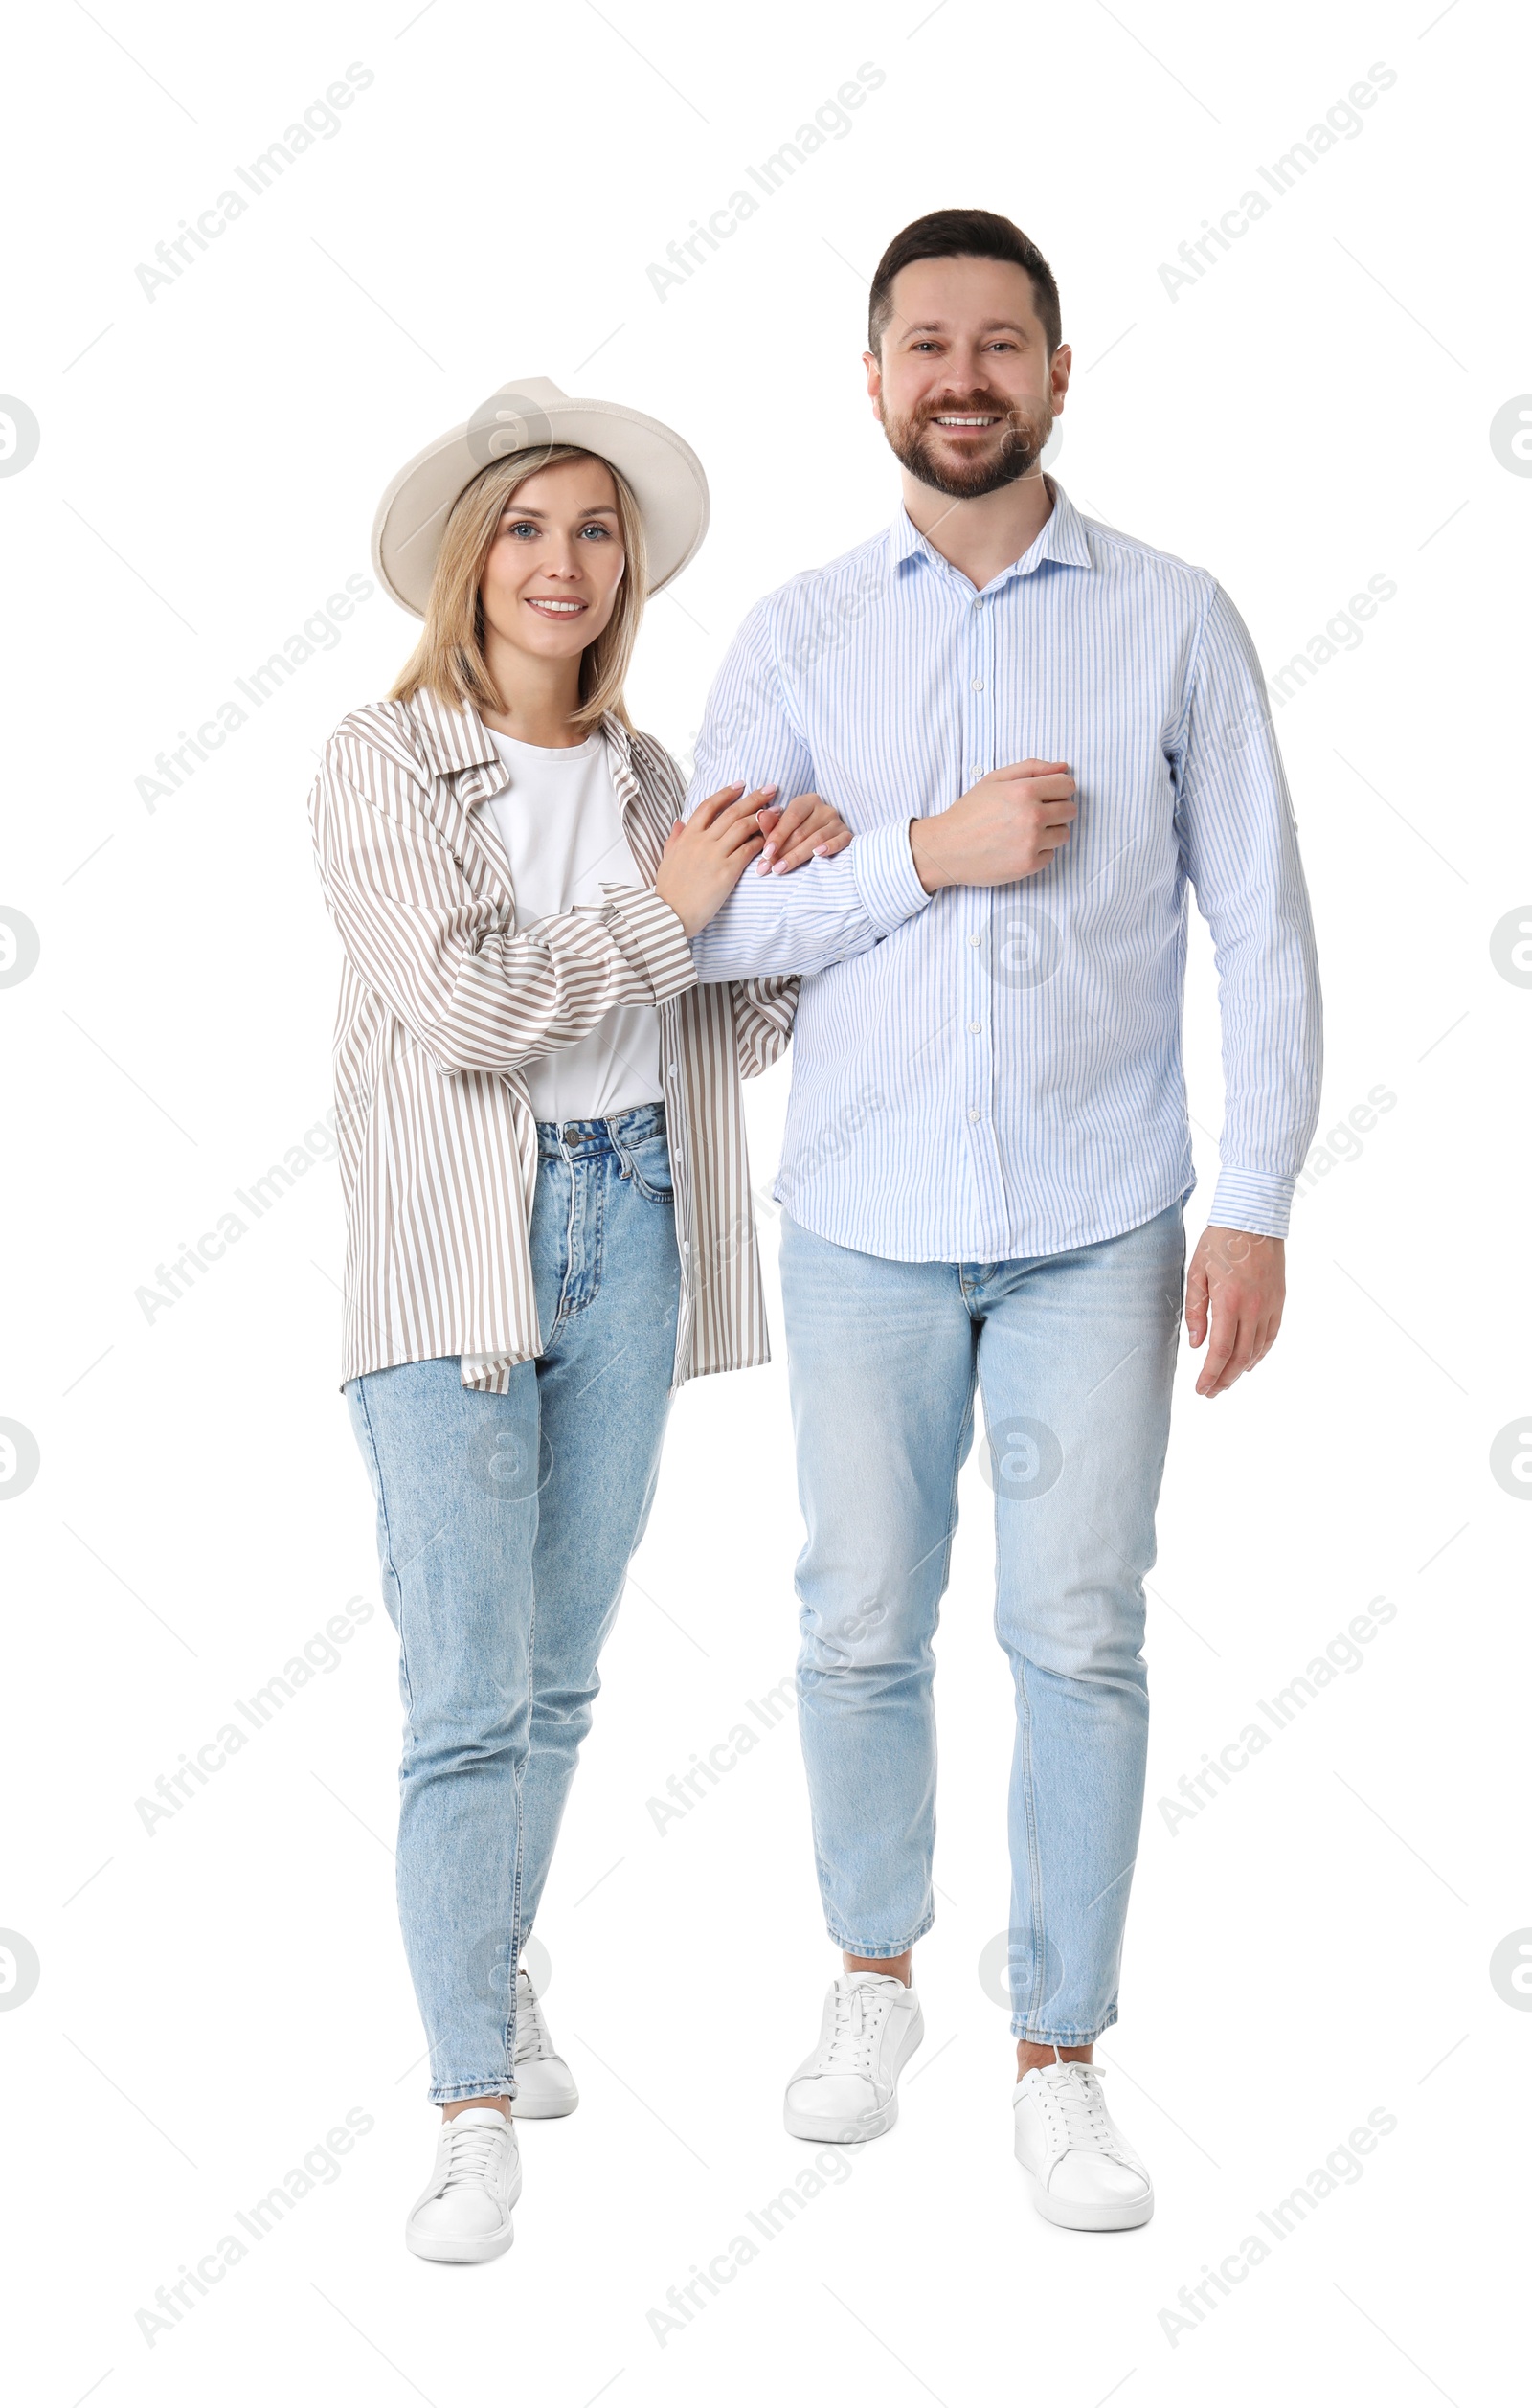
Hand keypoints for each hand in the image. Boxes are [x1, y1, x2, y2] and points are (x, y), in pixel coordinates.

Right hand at [654, 784, 776, 937]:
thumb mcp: (667, 859)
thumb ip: (674, 838)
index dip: (726, 793)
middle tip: (770, 789)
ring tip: (777, 811)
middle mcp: (701, 841)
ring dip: (762, 817)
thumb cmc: (669, 890)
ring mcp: (714, 855)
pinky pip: (748, 850)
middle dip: (753, 798)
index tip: (741, 785)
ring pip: (742, 827)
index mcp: (687, 836)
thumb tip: (679, 823)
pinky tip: (771, 839)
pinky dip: (761, 842)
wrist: (671, 914)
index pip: (709, 806)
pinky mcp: (726, 871)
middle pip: (732, 812)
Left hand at [755, 791, 853, 874]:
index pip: (791, 817)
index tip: (765, 853)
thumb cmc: (797, 832)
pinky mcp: (847, 835)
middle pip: (802, 832)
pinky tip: (817, 854)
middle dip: (783, 852)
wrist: (821, 834)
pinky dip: (829, 847)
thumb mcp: (783, 827)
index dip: (777, 835)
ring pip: (816, 839)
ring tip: (780, 869)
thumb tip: (759, 816)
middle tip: (769, 868)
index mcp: (807, 801)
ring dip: (797, 856)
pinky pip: (840, 841)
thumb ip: (771, 824)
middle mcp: (824, 809)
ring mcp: (837, 822)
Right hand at [909, 758, 1076, 893]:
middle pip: (1070, 810)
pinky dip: (1038, 852)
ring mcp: (1032, 843)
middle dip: (1056, 809)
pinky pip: (1051, 855)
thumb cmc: (969, 812)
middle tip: (1033, 814)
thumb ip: (1031, 768)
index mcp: (1025, 791)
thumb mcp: (994, 780)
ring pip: (1064, 834)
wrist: (946, 848)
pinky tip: (1018, 847)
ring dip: (1050, 832)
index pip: (1067, 786)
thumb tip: (1062, 767)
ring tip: (1025, 831)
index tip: (1048, 794)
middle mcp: (1032, 816)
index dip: (1059, 788)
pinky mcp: (1028, 865)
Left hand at [1184, 1225, 1285, 1396]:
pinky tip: (1249, 1363)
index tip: (1201, 1389)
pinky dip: (1259, 1354)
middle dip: (1224, 1379)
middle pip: (1240, 1357)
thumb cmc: (1220, 1242)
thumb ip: (1196, 1310)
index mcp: (1229, 1301)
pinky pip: (1271, 1336)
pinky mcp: (1279, 1301)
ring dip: (1241, 1370)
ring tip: (1226, 1382)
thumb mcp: (1197, 1272)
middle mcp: (1253, 1308)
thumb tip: (1196, 1344)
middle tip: (1211, 1392)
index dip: (1211, 1374)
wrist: (1254, 1219)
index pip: (1221, 1350)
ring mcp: (1269, 1306)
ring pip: (1257, 1350)